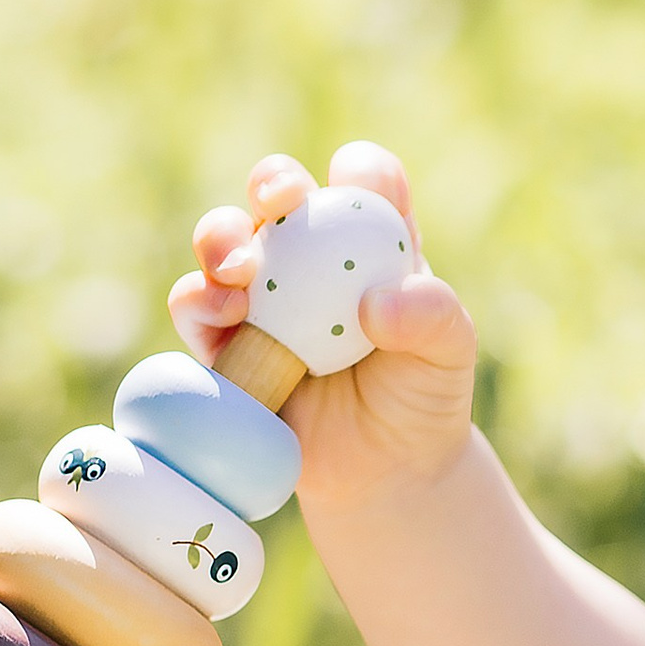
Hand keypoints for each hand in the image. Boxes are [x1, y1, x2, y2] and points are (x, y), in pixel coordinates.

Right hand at [169, 142, 476, 514]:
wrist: (385, 473)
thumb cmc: (422, 397)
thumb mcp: (449, 352)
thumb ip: (431, 315)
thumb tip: (372, 302)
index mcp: (370, 240)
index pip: (364, 181)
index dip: (362, 172)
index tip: (361, 185)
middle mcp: (308, 255)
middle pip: (277, 191)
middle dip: (272, 181)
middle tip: (281, 199)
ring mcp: (260, 294)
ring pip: (222, 239)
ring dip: (221, 237)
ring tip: (240, 268)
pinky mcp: (223, 340)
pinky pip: (195, 306)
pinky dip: (201, 299)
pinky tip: (228, 313)